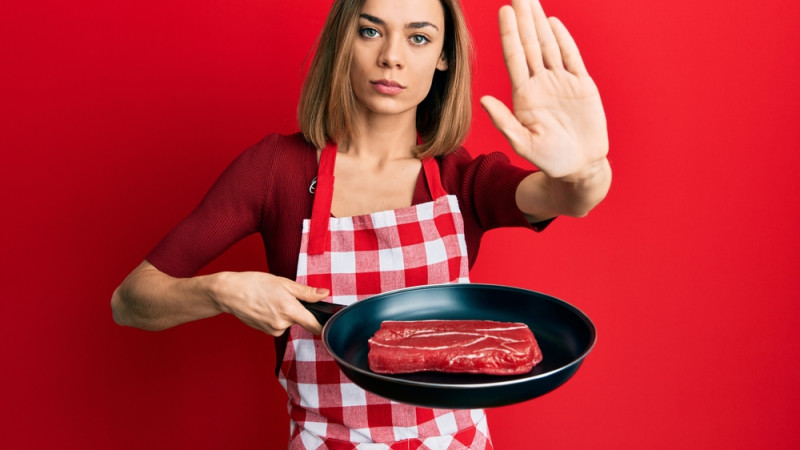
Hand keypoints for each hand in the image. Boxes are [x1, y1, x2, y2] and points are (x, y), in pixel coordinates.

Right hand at [212, 272, 329, 335]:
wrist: (230, 293)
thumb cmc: (255, 284)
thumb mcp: (284, 283)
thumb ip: (306, 292)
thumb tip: (325, 294)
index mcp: (290, 311)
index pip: (315, 326)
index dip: (322, 323)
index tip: (326, 318)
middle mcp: (282, 324)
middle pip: (301, 321)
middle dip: (298, 310)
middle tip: (285, 296)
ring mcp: (273, 330)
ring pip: (289, 322)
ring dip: (285, 313)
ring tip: (271, 300)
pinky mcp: (265, 331)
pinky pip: (278, 325)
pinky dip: (276, 316)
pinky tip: (265, 306)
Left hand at [480, 0, 607, 180]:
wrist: (579, 167)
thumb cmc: (549, 159)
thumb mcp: (524, 143)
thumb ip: (504, 122)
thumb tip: (484, 100)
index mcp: (524, 96)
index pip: (514, 57)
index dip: (509, 34)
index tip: (503, 11)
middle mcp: (541, 84)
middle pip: (530, 44)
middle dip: (524, 19)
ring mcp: (561, 83)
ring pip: (549, 45)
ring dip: (540, 23)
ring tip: (531, 0)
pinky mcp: (582, 86)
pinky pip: (571, 57)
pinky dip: (563, 40)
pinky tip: (553, 23)